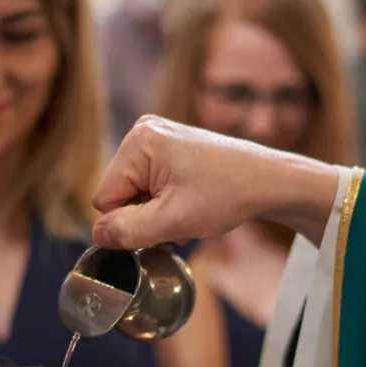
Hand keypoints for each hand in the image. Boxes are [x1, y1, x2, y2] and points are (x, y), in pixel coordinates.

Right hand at [92, 116, 338, 250]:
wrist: (267, 181)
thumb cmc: (226, 195)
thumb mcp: (172, 222)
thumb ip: (128, 231)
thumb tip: (98, 235)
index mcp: (138, 142)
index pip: (103, 198)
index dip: (128, 222)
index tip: (163, 223)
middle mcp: (143, 131)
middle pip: (117, 193)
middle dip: (143, 214)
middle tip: (179, 218)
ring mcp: (157, 135)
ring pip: (133, 191)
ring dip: (155, 210)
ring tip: (187, 209)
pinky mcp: (169, 144)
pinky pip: (149, 182)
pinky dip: (164, 199)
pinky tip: (188, 201)